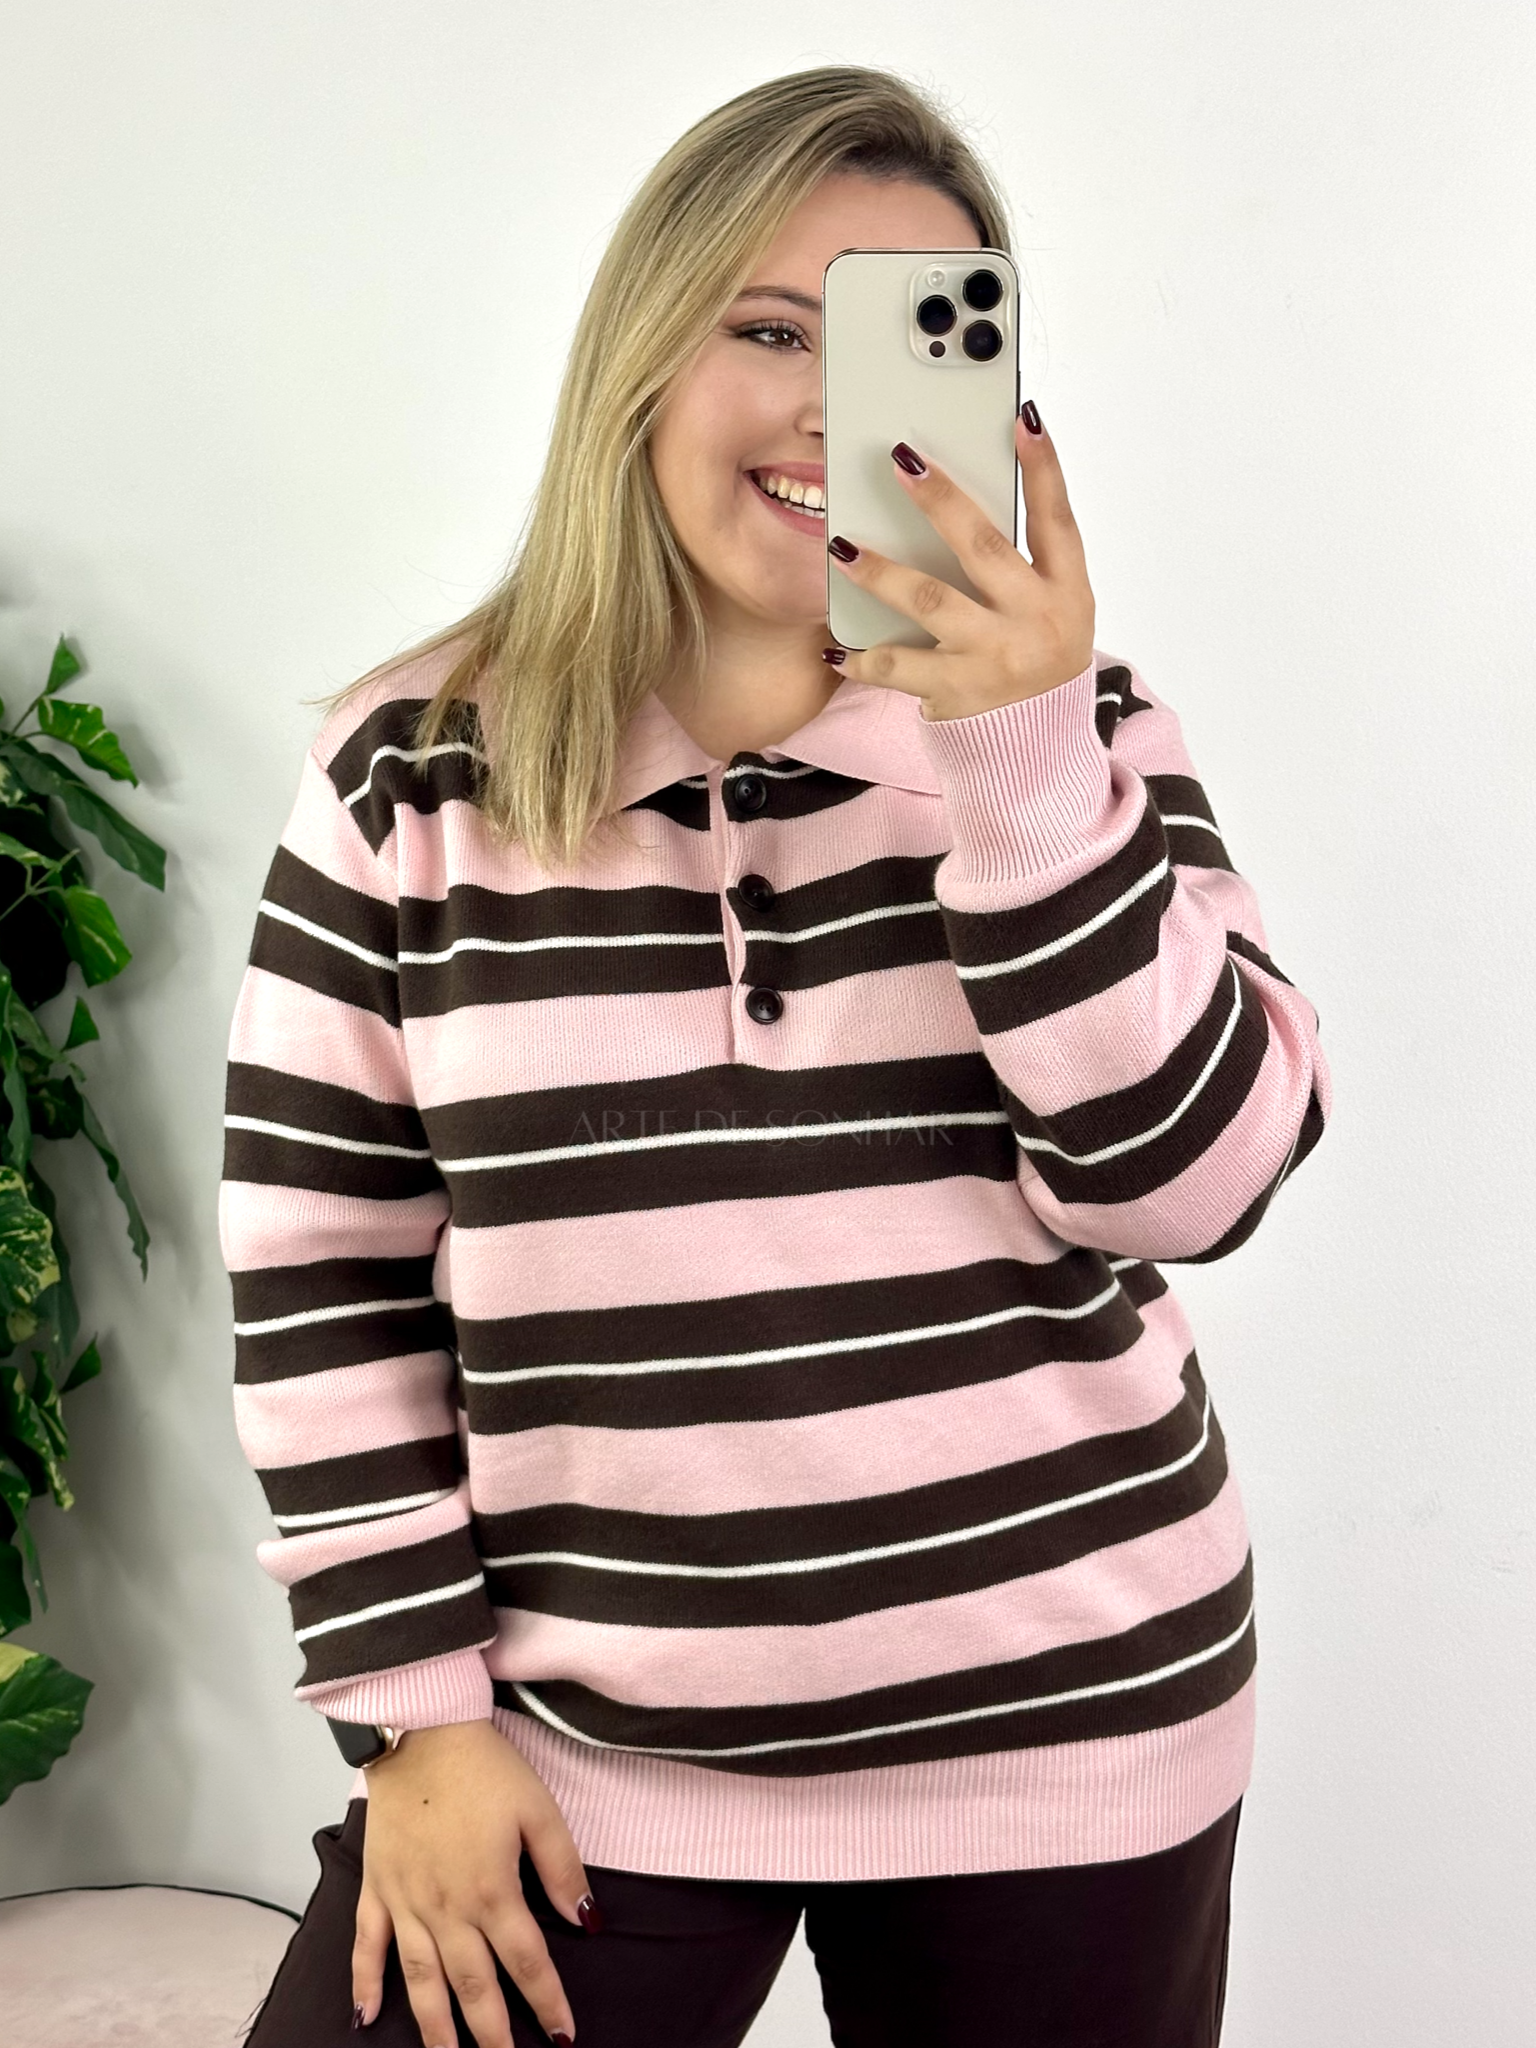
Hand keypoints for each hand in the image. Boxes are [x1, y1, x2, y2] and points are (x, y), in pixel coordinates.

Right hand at [353, 1719, 594, 2047]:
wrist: (421, 1732)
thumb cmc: (483, 1767)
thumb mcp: (539, 1809)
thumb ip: (563, 1869)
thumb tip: (587, 1920)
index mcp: (492, 1891)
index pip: (526, 1962)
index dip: (548, 2002)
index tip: (564, 2036)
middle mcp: (446, 1909)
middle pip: (473, 1986)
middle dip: (492, 2035)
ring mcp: (406, 1902)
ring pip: (421, 1981)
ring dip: (435, 2029)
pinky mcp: (377, 1887)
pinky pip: (367, 1946)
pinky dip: (364, 1984)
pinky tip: (365, 2018)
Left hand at [824, 406, 1094, 721]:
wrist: (1039, 751)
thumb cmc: (1036, 663)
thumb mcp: (1052, 612)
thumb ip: (1020, 564)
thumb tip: (957, 502)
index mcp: (1067, 592)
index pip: (1057, 519)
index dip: (1043, 468)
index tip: (1022, 420)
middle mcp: (1036, 621)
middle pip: (984, 547)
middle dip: (940, 500)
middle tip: (902, 461)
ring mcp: (996, 658)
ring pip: (931, 601)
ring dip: (882, 571)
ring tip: (842, 547)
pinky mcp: (958, 693)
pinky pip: (899, 669)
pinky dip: (863, 660)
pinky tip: (835, 649)